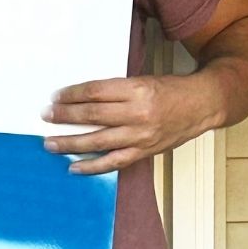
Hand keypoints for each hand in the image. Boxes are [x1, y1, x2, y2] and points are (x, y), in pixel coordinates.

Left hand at [42, 74, 222, 174]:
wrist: (202, 105)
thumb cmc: (171, 90)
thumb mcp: (143, 81)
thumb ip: (116, 91)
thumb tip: (81, 99)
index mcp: (137, 89)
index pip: (95, 92)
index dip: (72, 95)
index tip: (55, 97)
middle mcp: (138, 113)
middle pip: (93, 115)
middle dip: (65, 117)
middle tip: (46, 117)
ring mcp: (141, 136)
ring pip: (99, 141)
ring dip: (71, 143)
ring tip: (50, 143)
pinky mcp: (144, 151)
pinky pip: (114, 162)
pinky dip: (92, 167)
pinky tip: (74, 167)